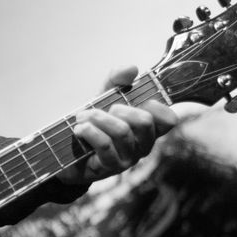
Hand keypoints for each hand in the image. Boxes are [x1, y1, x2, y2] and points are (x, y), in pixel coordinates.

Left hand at [60, 65, 177, 185]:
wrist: (67, 153)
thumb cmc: (93, 124)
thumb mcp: (104, 98)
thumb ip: (116, 81)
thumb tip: (132, 68)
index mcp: (148, 129)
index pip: (169, 120)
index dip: (157, 106)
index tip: (138, 100)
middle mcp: (143, 145)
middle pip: (145, 122)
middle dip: (120, 109)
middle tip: (102, 110)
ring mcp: (128, 159)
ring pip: (122, 131)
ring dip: (98, 118)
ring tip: (81, 118)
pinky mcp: (109, 168)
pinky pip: (105, 145)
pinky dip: (90, 132)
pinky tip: (79, 129)